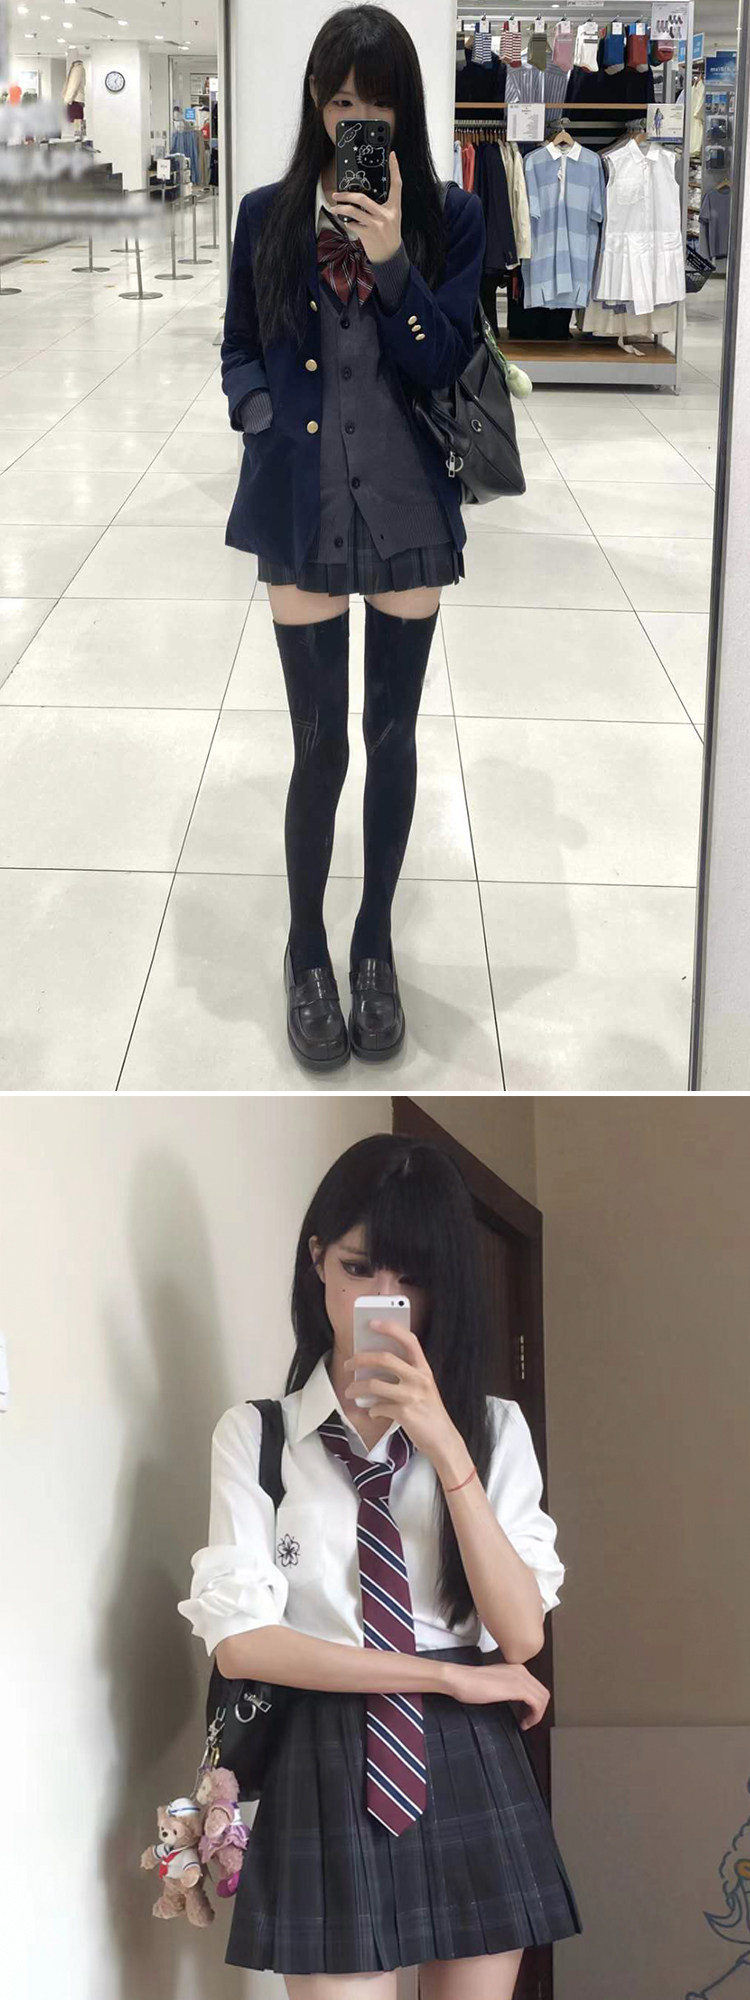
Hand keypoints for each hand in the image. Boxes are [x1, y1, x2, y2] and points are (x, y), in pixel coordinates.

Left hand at [329, 150, 402, 262]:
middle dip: (346, 195)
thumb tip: (362, 195)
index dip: (395, 168)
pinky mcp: (368, 234)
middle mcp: (386, 214)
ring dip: (340, 209)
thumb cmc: (389, 233)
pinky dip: (347, 222)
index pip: (397, 184)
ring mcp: (377, 225)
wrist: (390, 255)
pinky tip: (347, 222)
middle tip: (337, 194)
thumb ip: (382, 205)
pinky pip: (352, 224)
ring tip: (334, 208)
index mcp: (395, 207)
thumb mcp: (392, 216)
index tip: (392, 155)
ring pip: (353, 212)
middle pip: (362, 198)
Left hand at [343, 1322, 458, 1466]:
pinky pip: (378, 1407)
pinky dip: (371, 1410)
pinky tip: (372, 1412)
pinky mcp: (405, 1413)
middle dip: (361, 1359)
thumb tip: (374, 1367)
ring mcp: (412, 1396)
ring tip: (350, 1391)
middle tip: (348, 1363)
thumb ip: (405, 1375)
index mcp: (424, 1369)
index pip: (409, 1340)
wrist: (443, 1439)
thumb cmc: (429, 1411)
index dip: (391, 1328)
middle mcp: (420, 1379)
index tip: (373, 1323)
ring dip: (356, 1387)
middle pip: (385, 1359)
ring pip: (374, 1384)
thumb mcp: (423, 1388)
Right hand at [445, 1661, 550, 1731]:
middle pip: (542, 1692)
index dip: (534, 1703)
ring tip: (526, 1723)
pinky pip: (537, 1704)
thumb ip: (505, 1688)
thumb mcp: (493, 1684)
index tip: (525, 1714)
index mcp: (514, 1669)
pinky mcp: (517, 1688)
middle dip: (538, 1710)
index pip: (535, 1686)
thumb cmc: (469, 1683)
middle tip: (528, 1720)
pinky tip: (524, 1723)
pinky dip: (535, 1716)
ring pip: (543, 1698)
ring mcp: (519, 1678)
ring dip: (537, 1714)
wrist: (459, 1679)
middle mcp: (520, 1671)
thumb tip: (511, 1701)